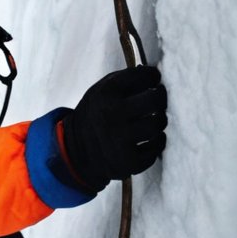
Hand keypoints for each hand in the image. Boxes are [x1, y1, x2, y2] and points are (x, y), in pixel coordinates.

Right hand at [62, 66, 167, 191]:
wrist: (75, 149)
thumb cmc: (96, 113)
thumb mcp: (100, 90)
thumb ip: (125, 79)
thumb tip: (155, 74)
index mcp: (105, 94)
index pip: (143, 76)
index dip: (152, 76)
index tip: (153, 79)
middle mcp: (111, 116)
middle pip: (154, 100)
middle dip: (161, 97)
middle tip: (158, 98)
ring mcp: (119, 141)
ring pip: (158, 125)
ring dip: (160, 120)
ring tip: (154, 119)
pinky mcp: (127, 163)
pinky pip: (156, 149)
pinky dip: (157, 142)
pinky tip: (150, 138)